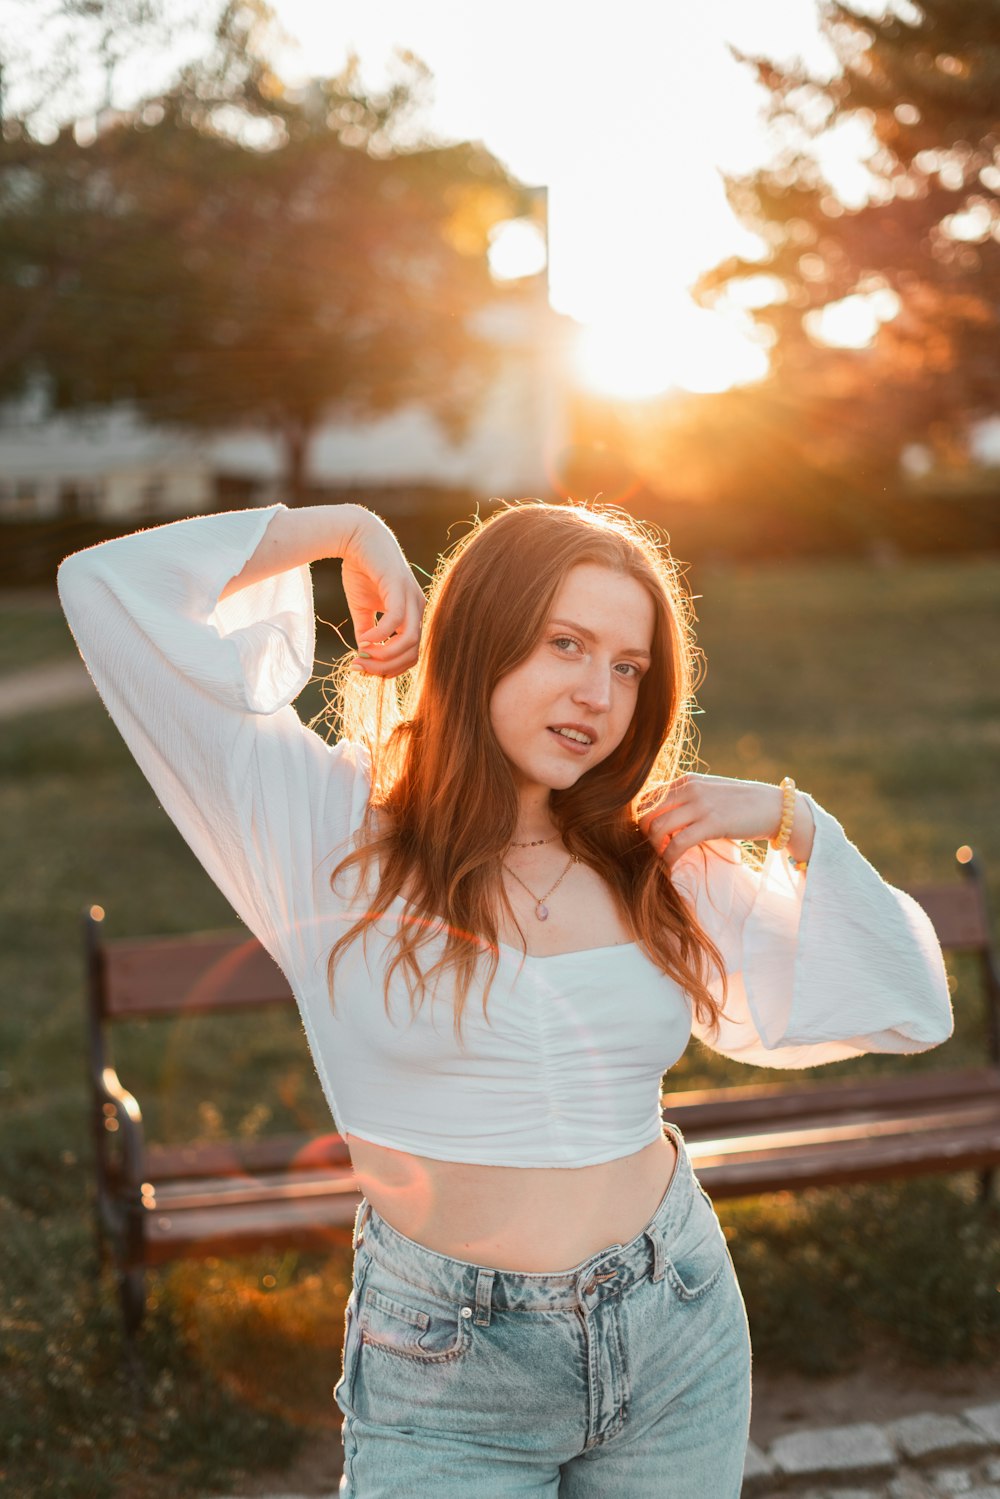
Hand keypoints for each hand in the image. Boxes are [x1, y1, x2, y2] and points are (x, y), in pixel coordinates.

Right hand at [342, 510, 425, 677]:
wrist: (356, 536)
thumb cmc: (361, 570)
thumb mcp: (363, 608)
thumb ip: (367, 631)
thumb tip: (364, 655)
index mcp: (412, 614)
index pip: (411, 654)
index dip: (389, 668)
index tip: (362, 668)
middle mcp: (417, 608)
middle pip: (412, 653)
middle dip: (385, 667)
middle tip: (359, 666)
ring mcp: (411, 597)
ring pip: (409, 641)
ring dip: (385, 655)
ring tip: (363, 653)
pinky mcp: (399, 586)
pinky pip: (396, 621)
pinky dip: (380, 635)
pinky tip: (364, 637)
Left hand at [638, 773, 787, 869]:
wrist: (775, 808)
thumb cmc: (742, 804)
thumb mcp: (710, 793)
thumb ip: (688, 799)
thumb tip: (664, 817)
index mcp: (687, 780)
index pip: (647, 797)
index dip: (643, 819)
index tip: (653, 835)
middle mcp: (689, 789)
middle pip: (645, 813)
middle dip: (644, 835)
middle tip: (656, 849)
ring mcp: (700, 805)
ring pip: (656, 828)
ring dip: (655, 848)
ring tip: (665, 858)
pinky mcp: (712, 824)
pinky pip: (677, 843)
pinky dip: (669, 858)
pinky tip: (672, 865)